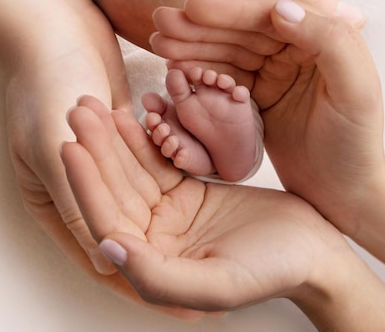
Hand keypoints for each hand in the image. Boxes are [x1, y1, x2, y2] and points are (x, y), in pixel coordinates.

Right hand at [4, 46, 207, 318]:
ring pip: (142, 197)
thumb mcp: (54, 146)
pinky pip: (150, 164)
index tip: (183, 302)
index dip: (140, 277)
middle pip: (127, 229)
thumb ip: (77, 204)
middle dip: (165, 250)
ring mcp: (97, 163)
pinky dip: (171, 175)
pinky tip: (201, 188)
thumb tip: (105, 258)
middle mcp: (73, 187)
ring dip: (172, 214)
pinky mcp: (118, 139)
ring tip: (212, 236)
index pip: (101, 253)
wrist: (50, 22)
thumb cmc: (43, 81)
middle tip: (208, 273)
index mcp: (49, 200)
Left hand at [59, 95, 355, 311]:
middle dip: (96, 151)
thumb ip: (157, 275)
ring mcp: (168, 215)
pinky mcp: (184, 191)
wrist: (313, 248)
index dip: (87, 186)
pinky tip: (127, 112)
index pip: (108, 222)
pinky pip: (157, 160)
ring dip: (113, 139)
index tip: (71, 146)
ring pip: (133, 172)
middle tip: (77, 110)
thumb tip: (106, 247)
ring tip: (93, 103)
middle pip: (116, 191)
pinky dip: (143, 137)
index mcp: (152, 267)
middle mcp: (153, 241)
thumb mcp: (217, 282)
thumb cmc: (273, 270)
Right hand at [151, 0, 384, 235]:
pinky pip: (226, 77)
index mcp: (325, 38)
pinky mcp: (261, 95)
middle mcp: (299, 49)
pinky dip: (201, 72)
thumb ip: (328, 40)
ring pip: (230, 51)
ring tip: (158, 42)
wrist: (343, 193)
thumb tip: (280, 7)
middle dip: (203, 25)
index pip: (271, 14)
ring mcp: (277, 72)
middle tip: (161, 21)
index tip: (192, 7)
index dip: (231, 10)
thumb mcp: (355, 91)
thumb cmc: (355, 144)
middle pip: (244, 29)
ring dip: (195, 45)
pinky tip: (175, 68)